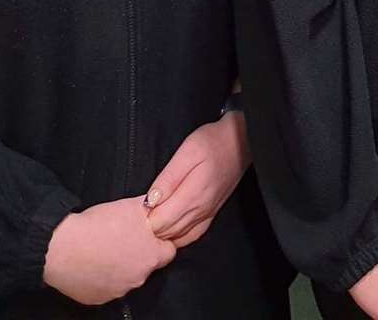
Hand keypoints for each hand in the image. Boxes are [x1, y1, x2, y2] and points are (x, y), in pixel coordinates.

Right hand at [43, 196, 175, 304]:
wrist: (60, 248)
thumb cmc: (96, 226)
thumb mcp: (131, 206)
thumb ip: (151, 208)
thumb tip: (159, 202)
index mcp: (150, 256)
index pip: (168, 251)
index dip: (159, 241)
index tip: (148, 234)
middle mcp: (138, 277)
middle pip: (147, 265)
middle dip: (139, 253)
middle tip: (123, 238)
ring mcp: (118, 291)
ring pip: (126, 277)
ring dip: (120, 266)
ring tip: (104, 249)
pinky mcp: (98, 299)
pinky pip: (106, 287)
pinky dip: (102, 277)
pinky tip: (93, 262)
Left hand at [144, 113, 249, 247]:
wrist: (241, 141)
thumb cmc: (212, 142)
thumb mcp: (186, 152)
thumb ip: (168, 179)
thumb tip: (150, 202)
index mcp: (192, 195)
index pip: (161, 222)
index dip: (144, 219)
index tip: (136, 209)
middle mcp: (201, 209)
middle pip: (168, 232)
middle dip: (150, 228)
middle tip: (139, 215)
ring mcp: (208, 213)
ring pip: (179, 236)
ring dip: (163, 233)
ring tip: (151, 220)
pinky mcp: (212, 213)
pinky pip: (193, 235)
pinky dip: (178, 237)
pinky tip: (170, 230)